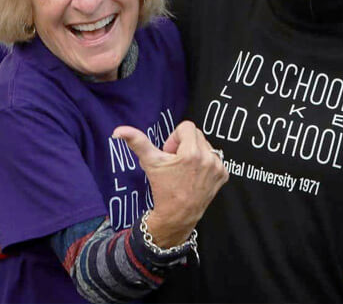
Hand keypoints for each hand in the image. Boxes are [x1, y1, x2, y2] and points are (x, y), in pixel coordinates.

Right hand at [113, 120, 228, 246]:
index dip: (174, 138)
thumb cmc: (163, 189)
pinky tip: (196, 175)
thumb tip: (119, 130)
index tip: (170, 154)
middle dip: (184, 145)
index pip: (186, 127)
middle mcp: (208, 158)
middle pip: (197, 135)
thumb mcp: (150, 163)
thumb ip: (137, 142)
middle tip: (176, 163)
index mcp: (191, 153)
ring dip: (195, 153)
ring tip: (186, 170)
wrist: (177, 215)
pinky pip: (215, 158)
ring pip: (206, 145)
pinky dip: (205, 163)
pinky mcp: (223, 175)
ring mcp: (218, 167)